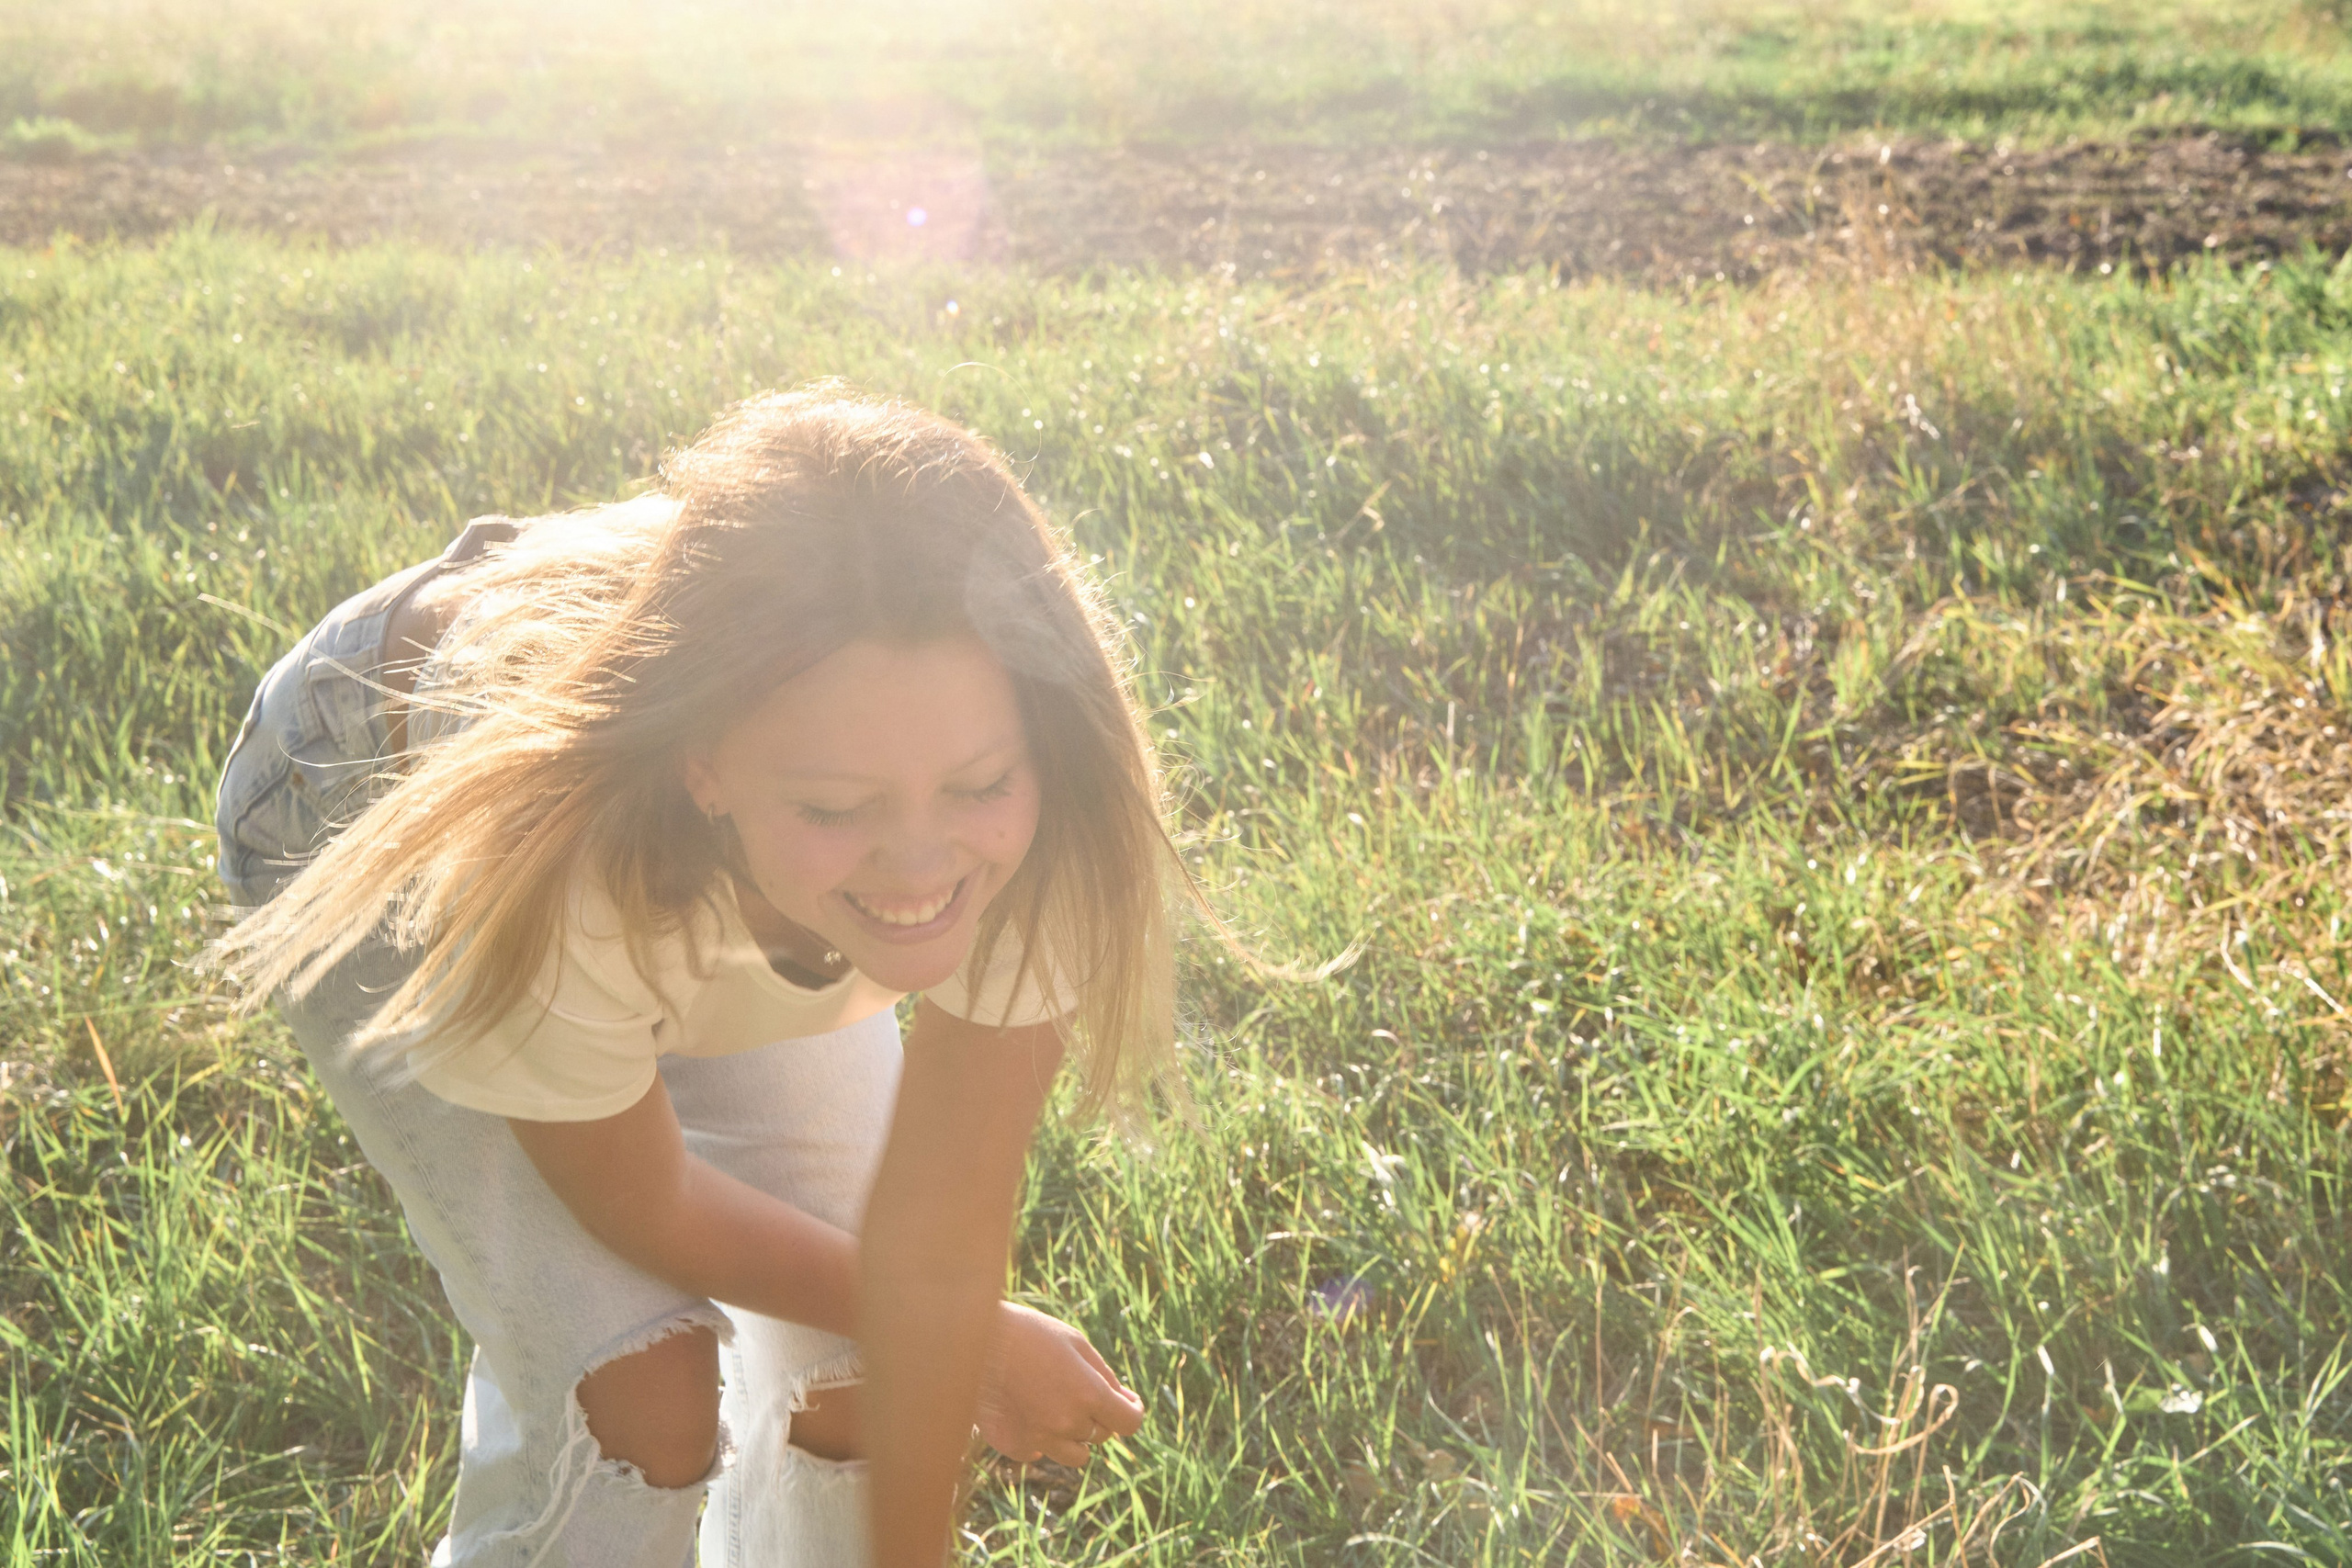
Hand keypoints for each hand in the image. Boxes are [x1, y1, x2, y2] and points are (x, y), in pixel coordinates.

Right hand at [976, 1302, 1144, 1466]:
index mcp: (1089, 1394)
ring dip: (1073, 1435)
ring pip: (1075, 1455)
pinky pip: (1038, 1452)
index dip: (1132, 1410)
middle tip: (1077, 1388)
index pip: (1130, 1422)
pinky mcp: (1013, 1445)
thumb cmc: (1029, 1333)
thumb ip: (1104, 1375)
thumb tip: (1124, 1400)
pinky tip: (1028, 1412)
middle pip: (1101, 1436)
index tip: (1127, 1401)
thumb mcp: (1075, 1343)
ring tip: (1055, 1406)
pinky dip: (1039, 1438)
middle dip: (1098, 1415)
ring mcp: (1039, 1439)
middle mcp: (1067, 1423)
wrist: (973, 1339)